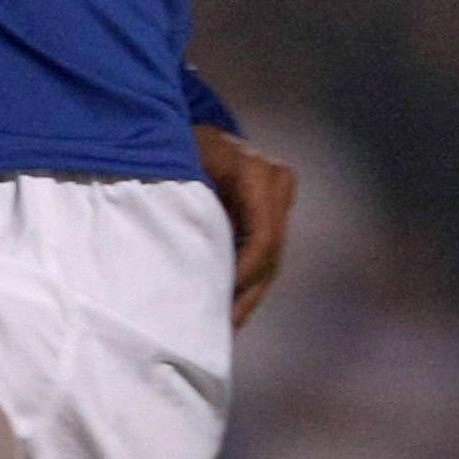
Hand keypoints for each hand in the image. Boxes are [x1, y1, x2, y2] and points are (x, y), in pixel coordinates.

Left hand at [192, 124, 296, 325]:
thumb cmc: (177, 146)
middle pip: (271, 254)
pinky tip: (230, 304)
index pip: (263, 238)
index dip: (245, 274)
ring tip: (226, 325)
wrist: (190, 129)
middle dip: (247, 293)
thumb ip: (187, 209)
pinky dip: (248, 277)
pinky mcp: (275, 208)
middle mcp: (277, 184)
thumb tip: (189, 265)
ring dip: (249, 292)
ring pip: (271, 257)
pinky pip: (264, 250)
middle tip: (223, 329)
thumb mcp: (179, 170)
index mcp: (257, 174)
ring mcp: (281, 195)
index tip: (220, 303)